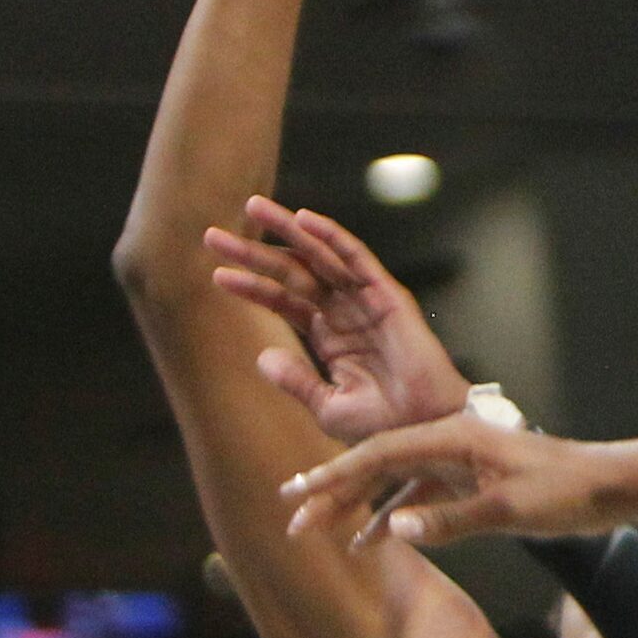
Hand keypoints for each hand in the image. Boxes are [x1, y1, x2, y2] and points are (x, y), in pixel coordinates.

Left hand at [207, 196, 468, 443]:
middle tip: (213, 235)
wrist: (424, 432)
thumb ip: (295, 380)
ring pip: (319, 257)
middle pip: (293, 274)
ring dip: (287, 231)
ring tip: (252, 206)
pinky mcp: (388, 296)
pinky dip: (332, 237)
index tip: (217, 275)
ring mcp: (366, 302)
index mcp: (331, 338)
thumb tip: (261, 354)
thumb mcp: (327, 406)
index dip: (251, 287)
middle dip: (255, 253)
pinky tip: (304, 219)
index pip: (284, 303)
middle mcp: (345, 313)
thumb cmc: (384, 427)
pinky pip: (357, 258)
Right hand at [280, 416, 637, 548]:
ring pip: (398, 483)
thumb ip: (450, 521)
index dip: (337, 473)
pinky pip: (423, 499)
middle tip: (292, 516)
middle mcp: (454, 443)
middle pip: (381, 464)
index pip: (382, 451)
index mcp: (457, 437)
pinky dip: (395, 519)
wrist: (611, 489)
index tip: (299, 493)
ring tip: (320, 531)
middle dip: (335, 490)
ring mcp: (463, 464)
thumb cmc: (567, 494)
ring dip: (360, 507)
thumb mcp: (509, 511)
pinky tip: (369, 542)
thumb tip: (394, 531)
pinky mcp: (474, 484)